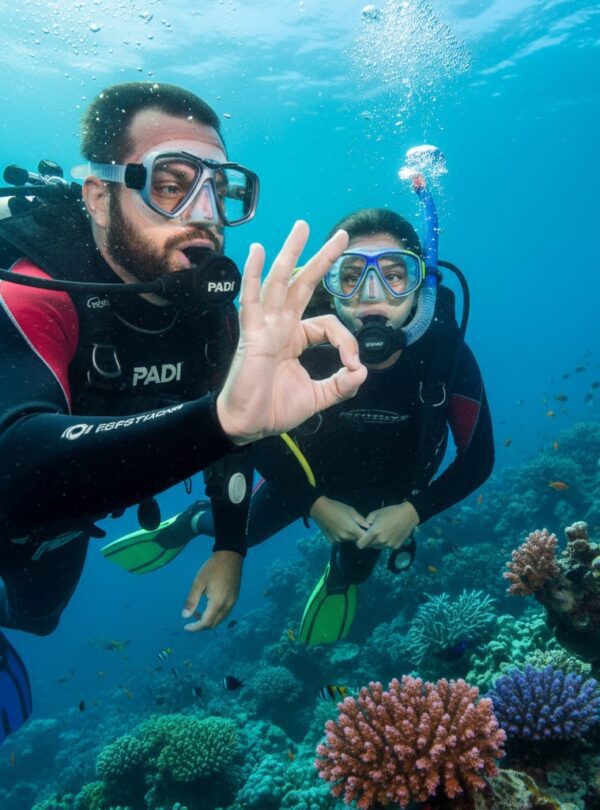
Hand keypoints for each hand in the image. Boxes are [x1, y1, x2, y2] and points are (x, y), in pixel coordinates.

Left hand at [181, 550, 241, 630]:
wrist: (230, 556)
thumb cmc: (212, 568)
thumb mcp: (198, 583)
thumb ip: (191, 600)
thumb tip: (185, 616)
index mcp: (217, 602)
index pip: (206, 622)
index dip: (195, 628)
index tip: (186, 627)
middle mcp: (227, 605)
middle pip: (214, 624)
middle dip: (201, 626)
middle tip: (191, 619)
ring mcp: (233, 602)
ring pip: (220, 620)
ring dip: (209, 621)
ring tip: (198, 612)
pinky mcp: (235, 598)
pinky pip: (225, 613)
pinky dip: (216, 615)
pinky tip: (208, 607)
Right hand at [216, 221, 366, 444]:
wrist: (247, 426)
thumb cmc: (273, 410)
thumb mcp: (317, 397)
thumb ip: (340, 386)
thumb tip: (362, 374)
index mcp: (295, 339)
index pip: (327, 324)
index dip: (346, 340)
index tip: (353, 365)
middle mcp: (280, 327)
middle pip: (303, 284)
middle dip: (322, 258)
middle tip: (341, 234)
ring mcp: (264, 327)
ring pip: (279, 282)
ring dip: (291, 253)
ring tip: (302, 227)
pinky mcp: (251, 335)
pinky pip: (251, 300)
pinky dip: (252, 275)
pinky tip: (256, 252)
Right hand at [310, 495, 369, 543]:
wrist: (320, 509)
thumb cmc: (337, 507)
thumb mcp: (351, 511)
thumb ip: (361, 520)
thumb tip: (368, 526)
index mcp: (352, 529)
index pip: (364, 538)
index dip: (367, 535)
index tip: (367, 531)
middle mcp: (345, 537)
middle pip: (357, 539)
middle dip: (358, 534)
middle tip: (356, 526)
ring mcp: (338, 540)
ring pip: (349, 540)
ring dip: (350, 535)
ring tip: (346, 525)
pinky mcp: (332, 541)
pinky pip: (341, 540)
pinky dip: (342, 536)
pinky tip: (338, 528)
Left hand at [355, 502, 419, 550]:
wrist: (408, 515)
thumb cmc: (391, 512)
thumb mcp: (375, 513)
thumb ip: (367, 521)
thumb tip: (364, 527)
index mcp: (374, 532)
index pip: (361, 545)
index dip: (359, 541)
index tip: (362, 537)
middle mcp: (381, 541)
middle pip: (369, 546)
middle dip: (369, 541)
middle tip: (373, 533)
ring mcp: (389, 545)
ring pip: (378, 547)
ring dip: (378, 542)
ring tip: (383, 533)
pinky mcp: (396, 547)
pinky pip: (387, 547)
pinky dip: (386, 543)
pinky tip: (391, 535)